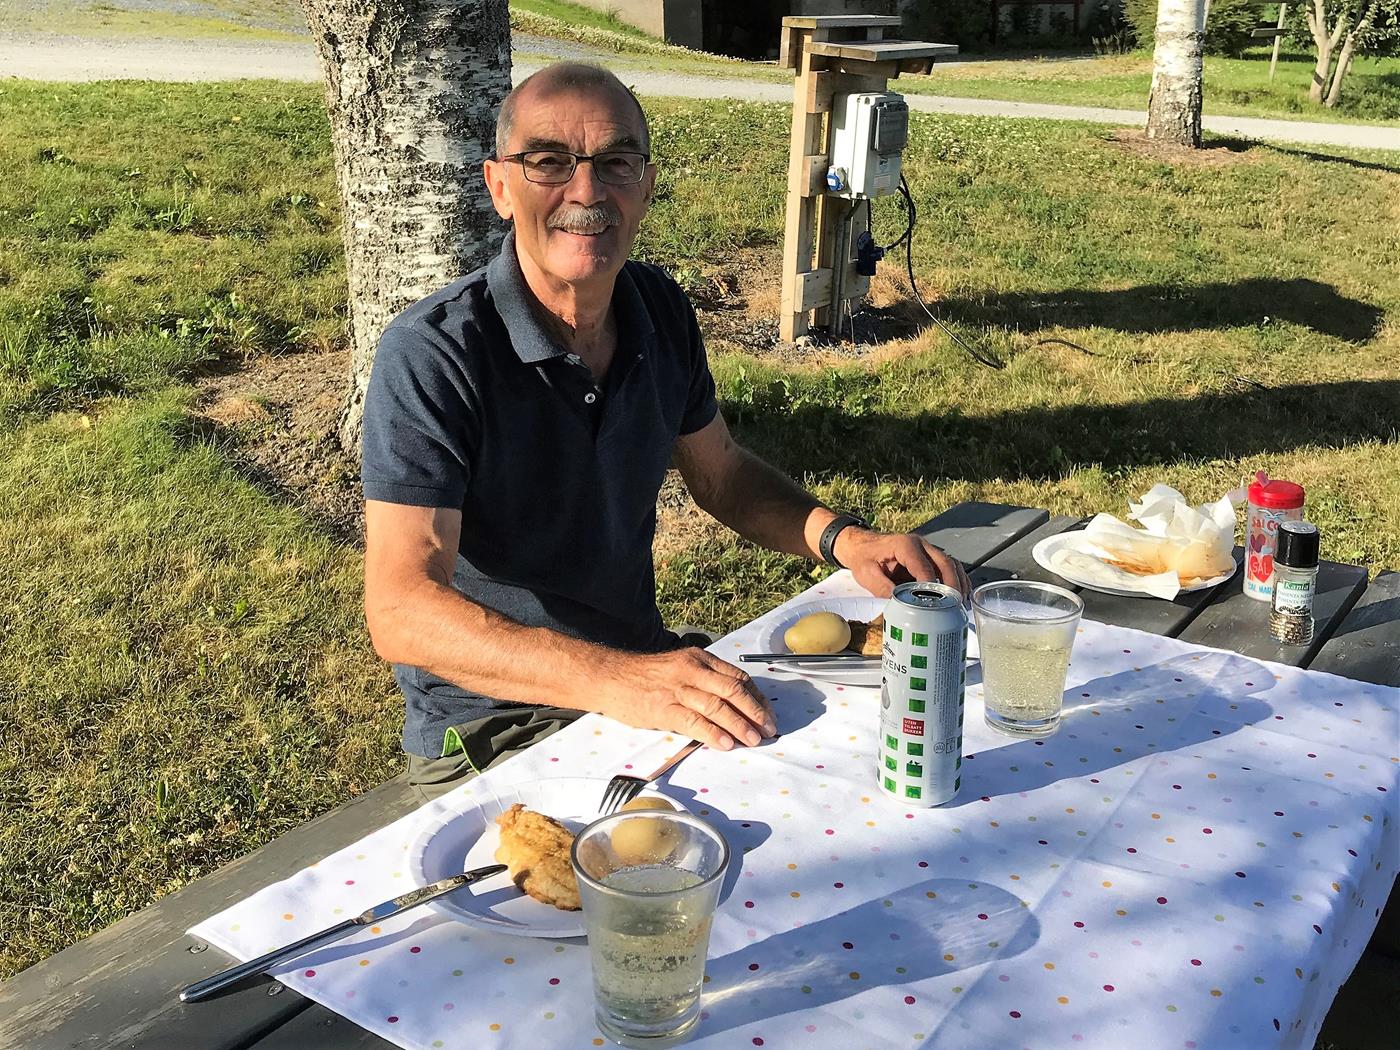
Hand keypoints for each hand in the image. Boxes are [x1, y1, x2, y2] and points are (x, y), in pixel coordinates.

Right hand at [593, 648, 776, 751]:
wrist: (610, 677)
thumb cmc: (645, 676)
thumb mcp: (679, 667)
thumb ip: (704, 680)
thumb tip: (733, 704)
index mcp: (699, 659)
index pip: (738, 678)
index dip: (757, 698)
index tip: (768, 714)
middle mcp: (692, 670)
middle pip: (734, 691)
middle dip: (756, 712)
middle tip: (769, 729)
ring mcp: (678, 689)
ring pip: (719, 706)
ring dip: (740, 725)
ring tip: (753, 740)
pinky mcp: (664, 708)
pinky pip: (695, 722)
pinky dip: (714, 734)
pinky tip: (726, 744)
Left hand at [832, 528, 970, 599]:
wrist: (862, 546)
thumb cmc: (864, 558)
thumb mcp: (866, 574)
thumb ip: (882, 587)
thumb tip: (900, 603)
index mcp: (904, 545)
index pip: (923, 566)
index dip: (931, 586)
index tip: (935, 604)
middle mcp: (920, 544)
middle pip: (944, 562)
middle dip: (952, 585)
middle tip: (956, 605)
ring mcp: (927, 549)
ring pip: (950, 563)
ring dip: (958, 582)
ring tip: (961, 603)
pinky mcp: (929, 557)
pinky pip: (948, 566)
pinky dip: (957, 579)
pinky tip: (960, 594)